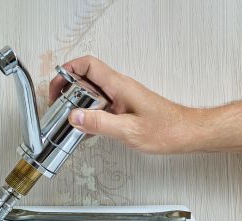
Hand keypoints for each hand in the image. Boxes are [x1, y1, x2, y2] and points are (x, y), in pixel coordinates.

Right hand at [50, 55, 200, 153]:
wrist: (185, 133)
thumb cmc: (165, 130)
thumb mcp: (127, 131)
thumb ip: (98, 124)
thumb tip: (74, 117)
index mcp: (119, 86)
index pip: (88, 66)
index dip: (68, 71)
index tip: (56, 87)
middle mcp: (119, 88)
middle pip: (85, 79)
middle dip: (67, 90)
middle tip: (58, 108)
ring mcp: (121, 97)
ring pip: (92, 93)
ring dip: (77, 105)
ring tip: (69, 122)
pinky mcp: (124, 108)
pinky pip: (100, 106)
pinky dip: (89, 115)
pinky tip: (87, 130)